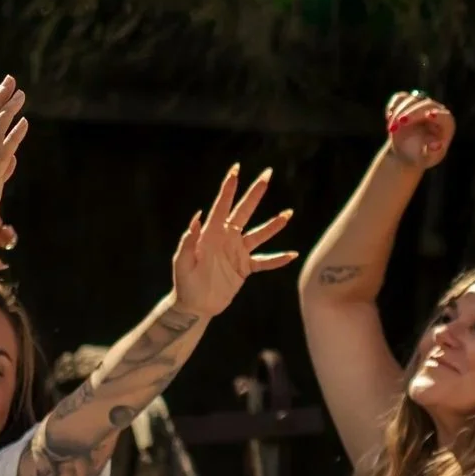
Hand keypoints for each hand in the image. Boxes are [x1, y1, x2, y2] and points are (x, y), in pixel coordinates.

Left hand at [170, 166, 298, 319]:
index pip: (222, 206)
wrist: (194, 305)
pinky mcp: (245, 268)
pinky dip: (278, 259)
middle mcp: (226, 239)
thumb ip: (188, 241)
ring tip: (288, 213)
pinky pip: (264, 261)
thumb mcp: (182, 262)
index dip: (229, 188)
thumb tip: (197, 217)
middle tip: (267, 174)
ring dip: (274, 225)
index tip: (236, 170)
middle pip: (244, 212)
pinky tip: (292, 254)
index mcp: (211, 234)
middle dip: (255, 193)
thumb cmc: (184, 282)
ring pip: (259, 235)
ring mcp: (237, 253)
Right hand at [382, 92, 455, 170]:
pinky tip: (389, 116)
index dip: (438, 115)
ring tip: (391, 129)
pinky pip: (400, 98)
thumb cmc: (421, 157)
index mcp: (446, 125)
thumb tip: (437, 145)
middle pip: (427, 105)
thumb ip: (433, 153)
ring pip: (412, 100)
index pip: (445, 117)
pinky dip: (393, 105)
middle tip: (400, 122)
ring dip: (400, 112)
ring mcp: (422, 105)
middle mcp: (436, 111)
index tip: (429, 115)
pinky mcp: (408, 102)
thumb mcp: (428, 159)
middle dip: (412, 112)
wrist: (406, 153)